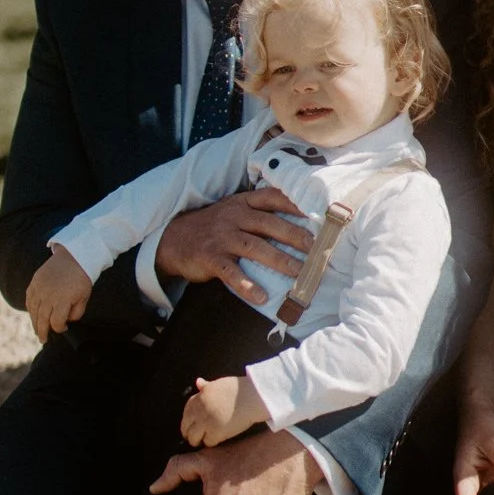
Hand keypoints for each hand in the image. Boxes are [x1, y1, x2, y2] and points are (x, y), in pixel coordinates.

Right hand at [25, 244, 92, 341]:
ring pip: (33, 310)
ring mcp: (40, 288)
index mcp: (63, 300)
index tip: (64, 328)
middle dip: (42, 331)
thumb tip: (66, 321)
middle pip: (42, 319)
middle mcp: (49, 295)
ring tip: (37, 330)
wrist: (74, 256)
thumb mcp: (84, 297)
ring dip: (34, 322)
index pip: (57, 322)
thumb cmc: (82, 278)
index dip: (60, 328)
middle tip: (43, 340)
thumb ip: (76, 312)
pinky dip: (30, 308)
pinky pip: (29, 298)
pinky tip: (33, 314)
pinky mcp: (35, 281)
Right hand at [154, 188, 311, 306]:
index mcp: (243, 203)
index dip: (296, 204)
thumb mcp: (234, 211)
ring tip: (299, 273)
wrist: (174, 239)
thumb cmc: (214, 227)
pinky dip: (246, 284)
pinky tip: (261, 296)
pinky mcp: (211, 258)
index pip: (273, 198)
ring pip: (255, 247)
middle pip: (269, 224)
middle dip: (295, 236)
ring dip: (279, 260)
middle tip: (317, 249)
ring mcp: (222, 237)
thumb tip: (301, 225)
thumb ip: (260, 214)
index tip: (318, 214)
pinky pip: (231, 272)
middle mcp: (234, 217)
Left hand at [181, 374, 267, 447]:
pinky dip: (211, 442)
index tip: (191, 424)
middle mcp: (199, 410)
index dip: (188, 419)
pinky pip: (208, 442)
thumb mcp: (219, 384)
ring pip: (193, 438)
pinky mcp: (215, 432)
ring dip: (197, 440)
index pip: (186, 411)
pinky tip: (216, 439)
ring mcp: (206, 422)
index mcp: (200, 397)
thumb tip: (198, 382)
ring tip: (203, 441)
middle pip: (185, 427)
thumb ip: (206, 386)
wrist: (252, 397)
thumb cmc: (239, 389)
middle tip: (194, 437)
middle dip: (188, 433)